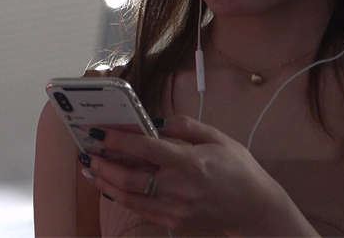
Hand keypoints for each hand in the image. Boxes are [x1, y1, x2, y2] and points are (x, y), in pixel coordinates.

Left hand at [80, 115, 301, 234]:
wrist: (257, 211)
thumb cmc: (239, 170)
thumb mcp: (218, 138)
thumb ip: (184, 126)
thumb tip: (155, 121)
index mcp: (190, 162)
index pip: (145, 148)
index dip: (117, 139)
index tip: (98, 131)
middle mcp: (179, 188)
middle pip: (130, 176)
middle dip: (103, 164)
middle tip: (87, 152)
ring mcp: (175, 209)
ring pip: (129, 197)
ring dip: (105, 183)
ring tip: (90, 169)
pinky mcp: (174, 223)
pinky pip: (140, 211)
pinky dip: (121, 198)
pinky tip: (109, 188)